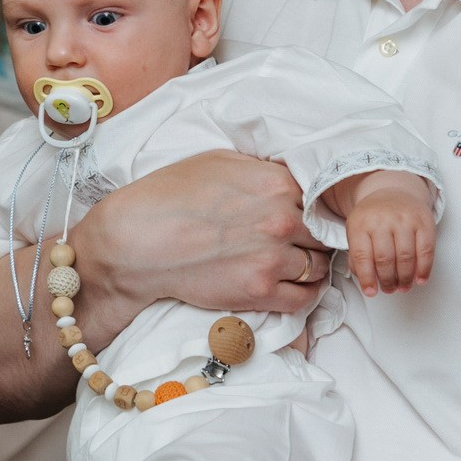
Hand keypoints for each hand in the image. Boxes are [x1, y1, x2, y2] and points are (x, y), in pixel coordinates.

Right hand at [74, 151, 327, 317]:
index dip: (314, 209)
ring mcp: (272, 258)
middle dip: (314, 238)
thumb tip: (288, 178)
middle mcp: (282, 219)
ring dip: (311, 267)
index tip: (306, 217)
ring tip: (296, 266)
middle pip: (323, 234)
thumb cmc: (170, 195)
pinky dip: (305, 295)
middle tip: (301, 243)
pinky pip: (304, 299)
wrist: (137, 239)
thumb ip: (263, 170)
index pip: (320, 199)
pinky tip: (293, 287)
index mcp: (277, 183)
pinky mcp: (259, 291)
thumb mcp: (219, 161)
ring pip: (319, 267)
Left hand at [345, 180, 435, 294]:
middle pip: (385, 259)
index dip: (367, 278)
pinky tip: (420, 279)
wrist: (393, 191)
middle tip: (389, 289)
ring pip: (405, 257)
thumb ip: (357, 255)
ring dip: (405, 278)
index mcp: (360, 224)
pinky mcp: (423, 221)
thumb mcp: (356, 231)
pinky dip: (424, 269)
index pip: (361, 256)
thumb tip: (366, 281)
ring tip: (403, 287)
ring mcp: (404, 219)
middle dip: (387, 280)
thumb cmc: (373, 218)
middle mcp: (382, 220)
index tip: (371, 292)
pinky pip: (426, 250)